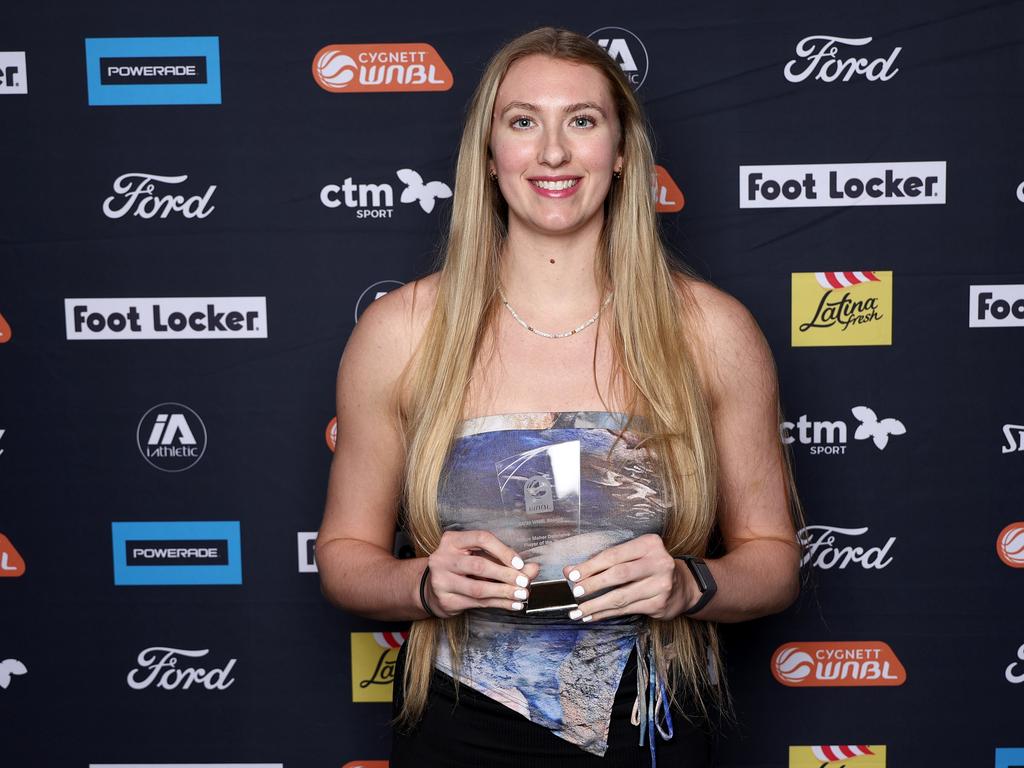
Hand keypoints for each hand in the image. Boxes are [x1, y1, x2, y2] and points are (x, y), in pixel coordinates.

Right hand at [424, 530, 541, 617]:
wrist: (432, 588)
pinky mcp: (445, 601)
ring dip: (504, 592)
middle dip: (506, 574)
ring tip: (522, 595)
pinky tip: (513, 604)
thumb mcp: (479, 557)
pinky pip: (477, 603)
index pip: (481, 539)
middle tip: (525, 582)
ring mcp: (441, 581)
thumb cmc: (461, 568)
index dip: (503, 550)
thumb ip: (506, 561)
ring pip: (478, 588)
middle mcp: (442, 558)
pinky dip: (499, 604)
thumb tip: (533, 568)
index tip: (519, 563)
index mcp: (452, 540)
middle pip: (479, 565)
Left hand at [561, 534, 695, 621]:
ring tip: (578, 611)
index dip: (591, 566)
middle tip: (575, 593)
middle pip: (618, 575)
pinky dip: (606, 614)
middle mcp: (658, 562)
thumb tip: (570, 570)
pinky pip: (626, 610)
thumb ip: (602, 562)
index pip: (614, 555)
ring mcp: (661, 585)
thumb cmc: (650, 567)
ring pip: (621, 597)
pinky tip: (592, 616)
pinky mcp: (659, 604)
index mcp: (649, 544)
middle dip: (593, 585)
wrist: (683, 586)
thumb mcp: (631, 556)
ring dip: (596, 605)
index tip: (573, 574)